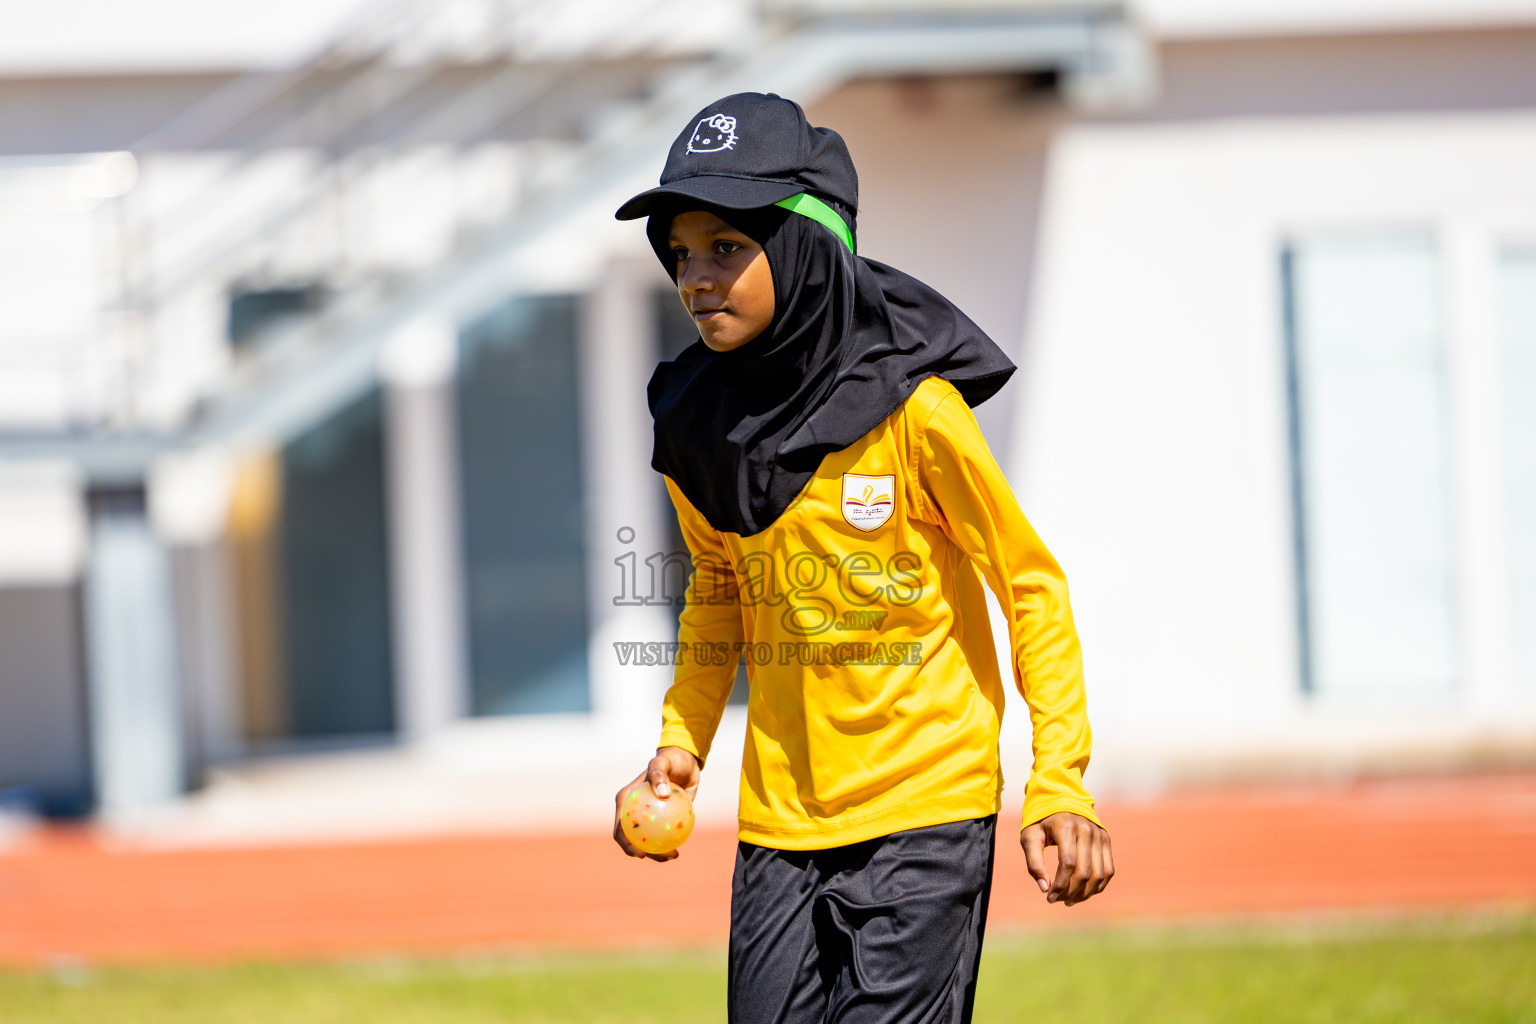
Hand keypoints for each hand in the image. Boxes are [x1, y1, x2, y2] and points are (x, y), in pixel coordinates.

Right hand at [612, 746, 700, 861]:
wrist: (685, 761)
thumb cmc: (670, 760)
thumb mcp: (662, 762)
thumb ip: (658, 774)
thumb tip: (661, 794)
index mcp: (626, 801)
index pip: (620, 828)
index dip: (626, 844)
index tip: (641, 853)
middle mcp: (634, 811)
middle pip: (632, 839)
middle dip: (641, 853)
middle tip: (661, 857)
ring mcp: (647, 817)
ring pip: (648, 840)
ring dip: (658, 853)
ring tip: (674, 855)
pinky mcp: (662, 819)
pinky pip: (663, 835)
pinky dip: (669, 843)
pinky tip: (679, 849)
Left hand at [1020, 812, 1113, 906]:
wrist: (1060, 799)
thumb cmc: (1041, 822)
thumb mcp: (1029, 837)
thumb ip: (1034, 862)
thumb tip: (1044, 889)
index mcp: (1065, 827)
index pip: (1068, 864)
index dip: (1060, 885)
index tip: (1049, 897)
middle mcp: (1086, 830)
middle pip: (1084, 872)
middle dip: (1071, 892)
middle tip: (1057, 900)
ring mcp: (1099, 835)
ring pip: (1099, 875)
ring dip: (1085, 894)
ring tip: (1069, 900)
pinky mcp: (1106, 840)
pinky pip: (1108, 870)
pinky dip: (1098, 886)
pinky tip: (1084, 893)